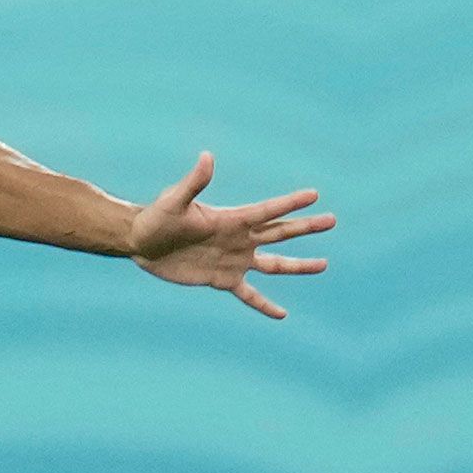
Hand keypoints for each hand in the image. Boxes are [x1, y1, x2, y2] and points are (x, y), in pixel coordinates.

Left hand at [128, 153, 332, 319]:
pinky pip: (249, 295)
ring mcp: (233, 260)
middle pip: (279, 234)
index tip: (314, 195)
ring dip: (298, 266)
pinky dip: (264, 305)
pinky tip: (282, 314)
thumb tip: (206, 157)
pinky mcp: (222, 280)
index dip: (290, 204)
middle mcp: (239, 239)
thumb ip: (193, 182)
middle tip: (332, 220)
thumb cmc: (156, 218)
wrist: (141, 243)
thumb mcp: (174, 201)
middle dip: (306, 228)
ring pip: (274, 265)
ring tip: (323, 264)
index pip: (268, 211)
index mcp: (232, 219)